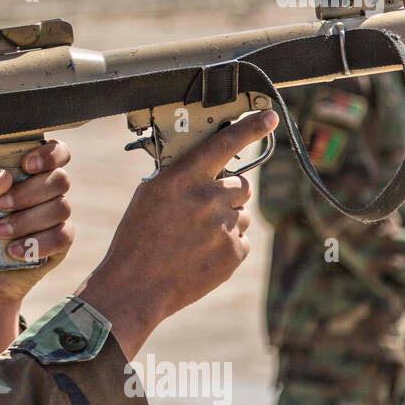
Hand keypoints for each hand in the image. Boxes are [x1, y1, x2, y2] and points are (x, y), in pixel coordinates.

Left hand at [0, 139, 73, 369]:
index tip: (25, 166)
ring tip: (0, 233)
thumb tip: (3, 176)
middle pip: (59, 178)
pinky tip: (14, 252)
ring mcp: (54, 217)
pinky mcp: (60, 243)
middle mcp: (43, 191)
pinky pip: (63, 235)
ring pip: (61, 206)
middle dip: (28, 193)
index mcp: (23, 172)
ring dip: (27, 220)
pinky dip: (36, 243)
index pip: (54, 150)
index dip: (48, 154)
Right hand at [77, 110, 277, 355]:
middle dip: (228, 192)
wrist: (135, 286)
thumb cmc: (136, 238)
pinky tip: (200, 254)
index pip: (225, 143)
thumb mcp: (149, 195)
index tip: (270, 118)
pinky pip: (241, 240)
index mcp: (183, 178)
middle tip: (205, 208)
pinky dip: (225, 245)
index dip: (251, 127)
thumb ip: (180, 178)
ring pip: (241, 213)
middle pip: (241, 183)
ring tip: (195, 237)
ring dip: (226, 219)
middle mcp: (208, 198)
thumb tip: (205, 170)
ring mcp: (224, 227)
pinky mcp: (234, 253)